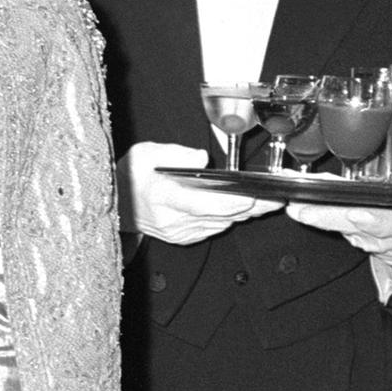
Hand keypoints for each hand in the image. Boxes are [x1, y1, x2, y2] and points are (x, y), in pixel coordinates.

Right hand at [119, 142, 277, 245]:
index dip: (230, 202)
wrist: (115, 202)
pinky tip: (244, 210)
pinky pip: (213, 229)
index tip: (253, 197)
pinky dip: (229, 219)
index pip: (202, 204)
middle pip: (218, 215)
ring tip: (269, 204)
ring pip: (220, 224)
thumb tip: (201, 159)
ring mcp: (177, 232)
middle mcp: (170, 219)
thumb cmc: (131, 176)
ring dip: (244, 215)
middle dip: (250, 207)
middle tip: (276, 200)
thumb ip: (175, 154)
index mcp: (161, 196)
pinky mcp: (182, 238)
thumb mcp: (145, 153)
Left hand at [283, 199, 391, 275]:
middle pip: (344, 219)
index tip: (352, 215)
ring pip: (329, 215)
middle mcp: (369, 227)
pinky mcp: (342, 219)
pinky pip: (322, 209)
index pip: (378, 221)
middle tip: (298, 208)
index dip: (363, 219)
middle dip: (322, 215)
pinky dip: (308, 201)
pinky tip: (289, 190)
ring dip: (309, 208)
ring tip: (288, 197)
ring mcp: (353, 226)